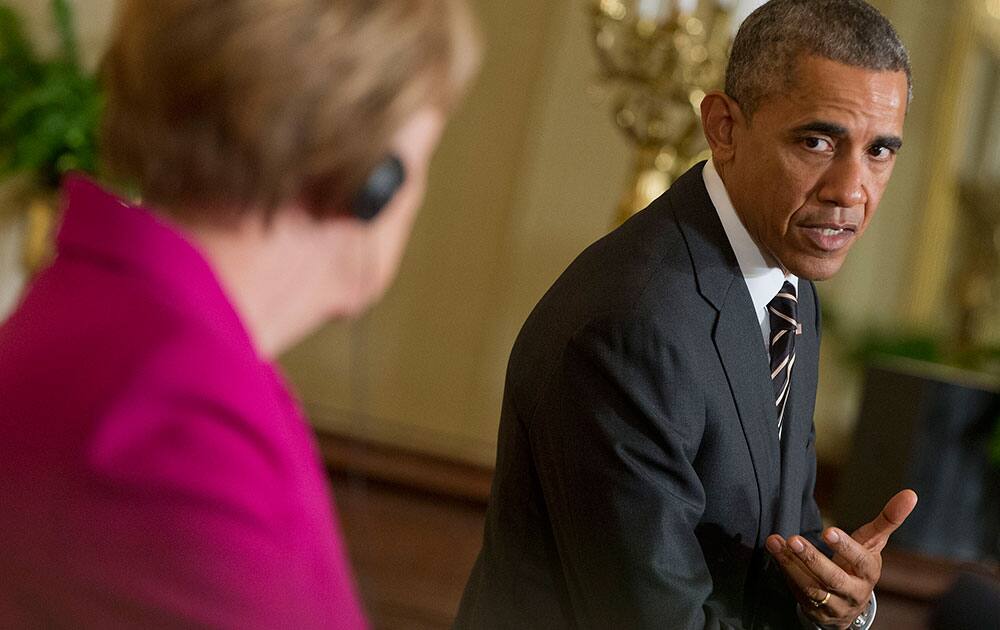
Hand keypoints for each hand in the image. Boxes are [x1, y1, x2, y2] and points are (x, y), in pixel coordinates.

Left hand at [766, 489, 917, 628]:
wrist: (850, 604)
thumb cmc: (860, 564)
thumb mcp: (873, 543)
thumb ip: (888, 519)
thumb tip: (911, 493)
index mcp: (869, 572)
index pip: (860, 561)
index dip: (846, 547)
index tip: (828, 530)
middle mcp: (853, 591)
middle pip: (833, 578)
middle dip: (812, 559)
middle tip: (794, 539)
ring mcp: (834, 604)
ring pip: (811, 587)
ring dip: (790, 564)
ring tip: (775, 542)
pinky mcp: (815, 611)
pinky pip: (798, 593)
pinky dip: (785, 572)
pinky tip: (775, 553)